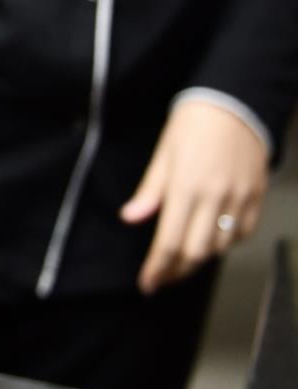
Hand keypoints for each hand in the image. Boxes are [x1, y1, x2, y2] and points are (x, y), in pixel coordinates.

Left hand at [121, 100, 267, 293]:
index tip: (147, 285)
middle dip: (176, 271)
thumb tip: (131, 218)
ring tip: (182, 259)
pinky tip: (212, 239)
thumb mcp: (164, 154)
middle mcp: (215, 198)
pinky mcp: (257, 196)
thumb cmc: (192, 125)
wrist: (235, 103)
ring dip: (200, 258)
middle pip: (196, 252)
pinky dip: (226, 242)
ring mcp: (240, 198)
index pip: (169, 243)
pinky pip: (243, 233)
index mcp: (186, 187)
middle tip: (161, 277)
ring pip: (221, 247)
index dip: (157, 269)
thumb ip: (150, 191)